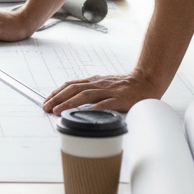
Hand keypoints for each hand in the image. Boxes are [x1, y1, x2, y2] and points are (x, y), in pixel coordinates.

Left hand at [42, 70, 160, 115]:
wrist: (147, 80)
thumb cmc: (126, 86)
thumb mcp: (105, 85)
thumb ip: (92, 91)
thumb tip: (75, 100)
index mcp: (94, 81)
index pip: (71, 85)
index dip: (57, 92)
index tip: (47, 100)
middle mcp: (98, 84)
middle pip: (73, 89)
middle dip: (58, 98)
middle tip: (46, 107)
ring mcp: (108, 91)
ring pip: (85, 95)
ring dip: (69, 103)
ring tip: (58, 111)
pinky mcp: (119, 99)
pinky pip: (105, 103)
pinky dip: (93, 108)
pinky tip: (84, 113)